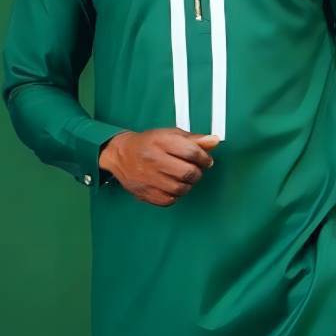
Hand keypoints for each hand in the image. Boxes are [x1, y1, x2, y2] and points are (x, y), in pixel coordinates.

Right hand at [99, 128, 220, 206]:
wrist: (120, 155)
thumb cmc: (148, 143)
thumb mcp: (170, 134)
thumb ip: (194, 139)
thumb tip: (214, 141)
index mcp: (161, 142)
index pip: (191, 152)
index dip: (204, 158)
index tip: (206, 160)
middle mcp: (153, 160)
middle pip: (188, 172)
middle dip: (197, 173)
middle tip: (195, 170)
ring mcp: (148, 178)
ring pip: (181, 189)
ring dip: (187, 185)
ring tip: (183, 178)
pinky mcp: (145, 193)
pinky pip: (169, 200)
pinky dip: (176, 195)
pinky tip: (172, 185)